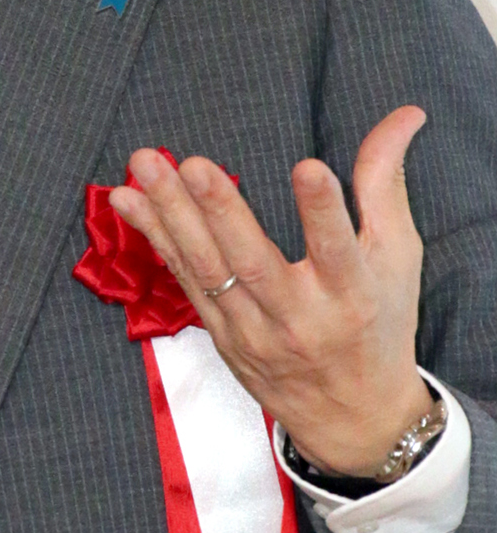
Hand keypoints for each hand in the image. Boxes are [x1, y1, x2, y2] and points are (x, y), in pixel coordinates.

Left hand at [109, 107, 431, 476]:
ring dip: (170, 215)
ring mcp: (253, 331)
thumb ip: (385, 183)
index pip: (338, 251)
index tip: (308, 167)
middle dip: (220, 211)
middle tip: (192, 163)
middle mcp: (300, 318)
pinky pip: (184, 282)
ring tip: (145, 165)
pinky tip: (128, 200)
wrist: (354, 419)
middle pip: (253, 263)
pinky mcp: (222, 335)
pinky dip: (155, 238)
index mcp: (352, 297)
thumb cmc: (379, 322)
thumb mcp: (396, 255)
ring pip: (207, 271)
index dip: (323, 212)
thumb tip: (405, 114)